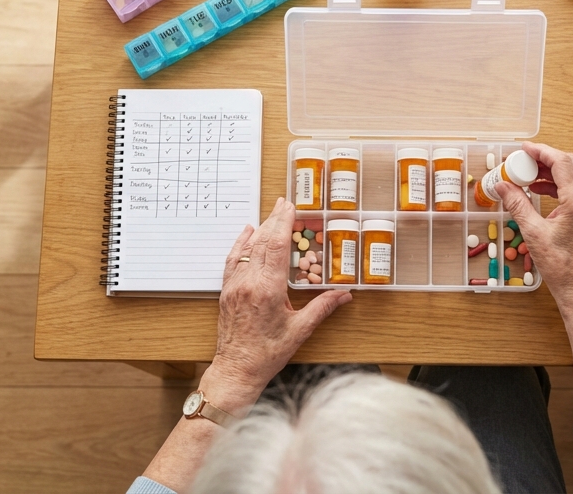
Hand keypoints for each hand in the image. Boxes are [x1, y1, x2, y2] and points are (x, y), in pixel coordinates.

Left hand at [203, 197, 351, 409]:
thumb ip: (323, 308)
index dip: (284, 223)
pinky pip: (232, 260)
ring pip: (247, 248)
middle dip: (274, 220)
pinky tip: (246, 232)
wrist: (236, 370)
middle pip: (262, 242)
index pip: (276, 247)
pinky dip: (240, 243)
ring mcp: (234, 285)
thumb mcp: (300, 330)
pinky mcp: (227, 291)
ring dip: (260, 229)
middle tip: (285, 202)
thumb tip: (344, 294)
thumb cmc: (267, 354)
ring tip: (272, 213)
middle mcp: (248, 283)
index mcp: (268, 289)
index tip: (290, 207)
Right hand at [494, 142, 572, 304]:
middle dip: (545, 158)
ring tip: (527, 174)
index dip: (541, 152)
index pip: (561, 163)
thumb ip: (517, 204)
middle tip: (523, 159)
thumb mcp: (533, 233)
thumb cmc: (561, 266)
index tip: (524, 148)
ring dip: (551, 170)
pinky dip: (557, 183)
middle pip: (569, 164)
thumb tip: (503, 186)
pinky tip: (539, 189)